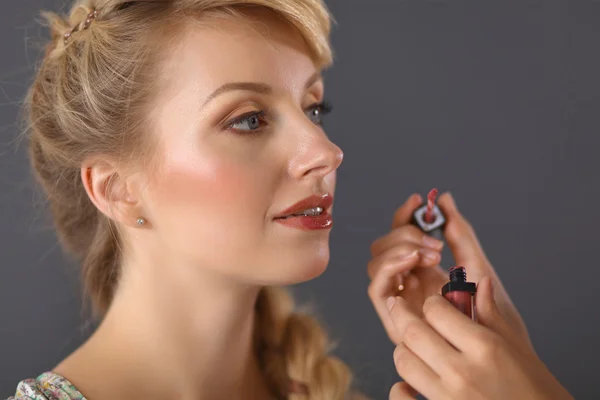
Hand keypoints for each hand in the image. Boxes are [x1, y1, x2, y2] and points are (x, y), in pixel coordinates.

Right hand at [368, 192, 529, 347]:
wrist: (499, 352)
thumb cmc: (491, 314)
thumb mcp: (477, 266)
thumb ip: (460, 233)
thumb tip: (445, 199)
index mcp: (424, 269)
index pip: (402, 236)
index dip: (405, 215)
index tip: (420, 200)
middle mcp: (407, 282)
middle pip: (384, 247)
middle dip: (404, 234)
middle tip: (434, 243)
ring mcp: (400, 299)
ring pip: (375, 263)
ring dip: (398, 250)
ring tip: (430, 254)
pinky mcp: (394, 318)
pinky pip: (376, 289)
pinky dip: (389, 269)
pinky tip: (412, 262)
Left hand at [387, 277, 572, 399]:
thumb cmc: (537, 392)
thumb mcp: (519, 350)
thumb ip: (492, 316)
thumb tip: (481, 283)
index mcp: (485, 348)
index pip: (437, 311)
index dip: (431, 302)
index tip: (432, 303)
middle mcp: (463, 371)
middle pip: (413, 332)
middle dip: (401, 314)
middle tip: (397, 305)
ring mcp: (449, 397)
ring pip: (404, 361)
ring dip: (403, 349)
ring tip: (409, 344)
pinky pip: (401, 398)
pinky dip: (399, 390)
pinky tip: (408, 386)